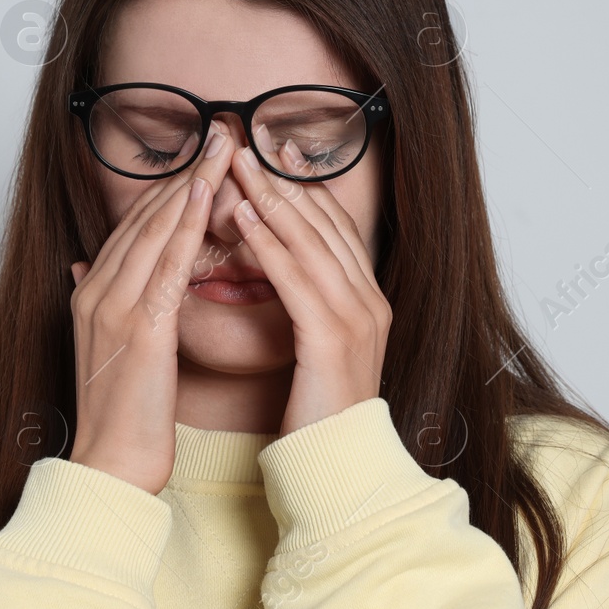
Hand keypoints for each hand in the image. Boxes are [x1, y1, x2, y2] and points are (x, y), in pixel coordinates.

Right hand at [67, 120, 238, 493]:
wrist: (108, 468)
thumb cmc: (121, 418)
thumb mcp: (107, 350)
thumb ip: (101, 304)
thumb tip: (86, 268)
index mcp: (90, 294)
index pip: (133, 226)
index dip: (169, 188)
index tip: (203, 157)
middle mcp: (95, 291)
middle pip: (143, 216)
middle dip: (184, 171)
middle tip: (221, 132)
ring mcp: (112, 307)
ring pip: (154, 229)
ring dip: (191, 182)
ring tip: (223, 145)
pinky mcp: (138, 328)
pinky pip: (166, 263)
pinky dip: (186, 223)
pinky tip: (209, 194)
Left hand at [226, 134, 391, 435]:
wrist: (338, 466)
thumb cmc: (317, 412)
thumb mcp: (317, 348)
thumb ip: (306, 305)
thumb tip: (279, 269)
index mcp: (366, 300)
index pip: (336, 227)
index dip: (304, 187)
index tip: (276, 153)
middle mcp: (369, 301)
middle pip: (326, 223)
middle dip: (285, 180)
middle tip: (250, 143)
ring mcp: (356, 317)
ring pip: (312, 241)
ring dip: (273, 198)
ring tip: (239, 166)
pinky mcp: (332, 338)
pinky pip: (297, 279)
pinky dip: (271, 244)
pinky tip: (245, 218)